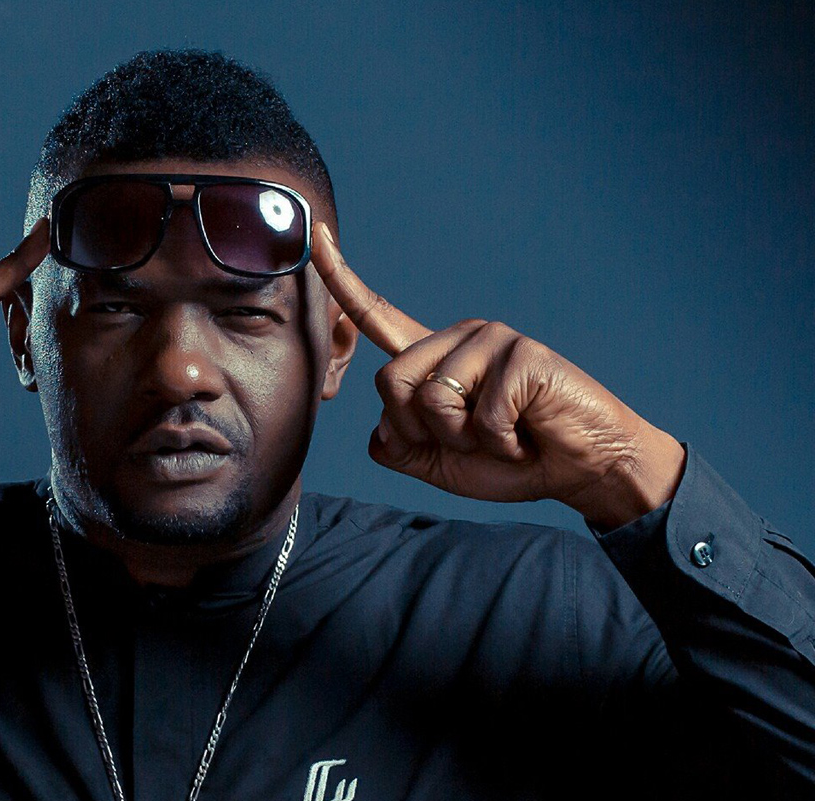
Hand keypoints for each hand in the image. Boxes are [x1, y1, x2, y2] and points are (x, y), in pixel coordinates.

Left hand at [311, 222, 685, 530]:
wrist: (579, 469)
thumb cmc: (508, 461)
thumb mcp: (438, 461)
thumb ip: (399, 446)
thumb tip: (382, 427)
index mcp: (430, 357)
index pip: (376, 315)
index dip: (341, 278)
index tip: (317, 237)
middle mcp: (456, 338)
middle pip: (390, 382)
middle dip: (423, 431)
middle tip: (472, 439)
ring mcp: (491, 340)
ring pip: (431, 400)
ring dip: (465, 439)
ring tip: (503, 435)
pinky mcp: (523, 353)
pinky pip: (482, 415)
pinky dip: (500, 443)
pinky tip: (525, 435)